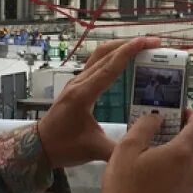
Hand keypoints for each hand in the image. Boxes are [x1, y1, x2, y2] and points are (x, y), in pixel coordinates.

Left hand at [36, 37, 159, 169]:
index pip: (109, 67)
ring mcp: (76, 82)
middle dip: (130, 45)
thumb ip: (120, 149)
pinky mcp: (77, 85)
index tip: (147, 42)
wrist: (39, 146)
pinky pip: (96, 64)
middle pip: (105, 54)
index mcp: (83, 94)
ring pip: (99, 56)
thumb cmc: (64, 147)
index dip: (129, 52)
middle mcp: (79, 83)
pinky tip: (125, 61)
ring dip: (120, 48)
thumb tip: (147, 149)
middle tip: (153, 43)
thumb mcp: (94, 151)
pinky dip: (113, 57)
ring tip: (142, 47)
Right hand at [99, 108, 192, 192]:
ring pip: (190, 160)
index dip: (192, 114)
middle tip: (165, 126)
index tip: (180, 110)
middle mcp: (191, 169)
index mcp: (181, 153)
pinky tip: (155, 167)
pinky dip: (176, 165)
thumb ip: (145, 126)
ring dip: (180, 148)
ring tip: (156, 146)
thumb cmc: (125, 185)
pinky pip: (184, 174)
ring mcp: (188, 186)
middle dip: (185, 130)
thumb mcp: (127, 148)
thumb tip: (158, 118)